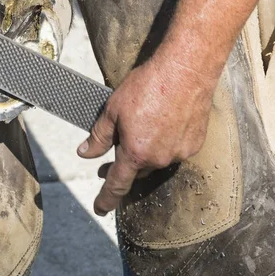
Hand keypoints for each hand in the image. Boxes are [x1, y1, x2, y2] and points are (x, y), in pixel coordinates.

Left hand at [77, 56, 217, 215]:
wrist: (186, 70)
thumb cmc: (147, 86)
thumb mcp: (112, 110)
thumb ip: (98, 137)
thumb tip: (85, 153)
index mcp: (136, 153)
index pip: (117, 184)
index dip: (107, 199)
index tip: (100, 209)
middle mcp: (159, 158)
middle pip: (137, 170)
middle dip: (121, 168)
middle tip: (106, 166)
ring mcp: (180, 152)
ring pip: (156, 160)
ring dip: (143, 153)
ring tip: (135, 133)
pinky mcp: (195, 143)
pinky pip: (173, 150)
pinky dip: (163, 143)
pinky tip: (159, 126)